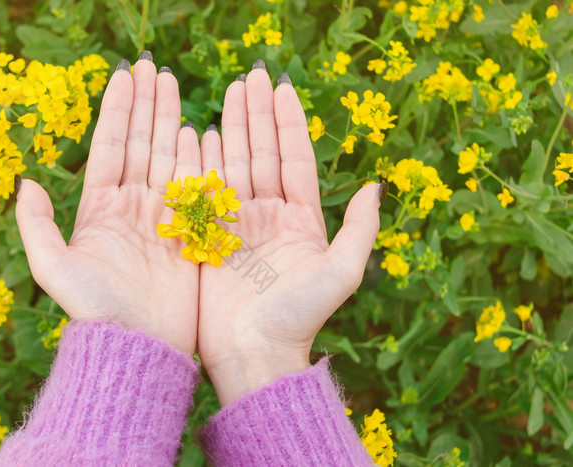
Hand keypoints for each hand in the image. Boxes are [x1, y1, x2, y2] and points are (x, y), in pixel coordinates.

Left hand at [15, 55, 200, 353]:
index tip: (127, 75)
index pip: (110, 146)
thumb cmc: (95, 310)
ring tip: (174, 86)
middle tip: (155, 67)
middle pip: (139, 143)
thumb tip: (24, 182)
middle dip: (147, 104)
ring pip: (167, 157)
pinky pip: (195, 186)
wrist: (139, 345)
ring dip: (170, 120)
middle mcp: (132, 207)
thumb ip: (35, 225)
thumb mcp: (53, 268)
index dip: (118, 109)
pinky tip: (201, 129)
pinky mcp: (191, 233)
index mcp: (100, 209)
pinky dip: (198, 156)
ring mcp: (164, 217)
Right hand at [198, 64, 383, 404]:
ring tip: (227, 93)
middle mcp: (269, 216)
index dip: (288, 121)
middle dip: (256, 113)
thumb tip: (375, 186)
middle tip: (248, 75)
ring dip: (231, 127)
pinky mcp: (208, 237)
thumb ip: (360, 228)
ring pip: (234, 165)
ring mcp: (237, 225)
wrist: (254, 354)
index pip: (294, 158)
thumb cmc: (299, 318)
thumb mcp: (341, 273)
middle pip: (262, 153)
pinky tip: (200, 133)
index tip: (280, 86)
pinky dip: (202, 160)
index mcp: (301, 219)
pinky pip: (205, 191)